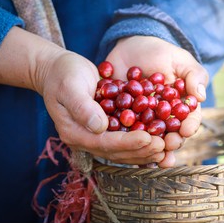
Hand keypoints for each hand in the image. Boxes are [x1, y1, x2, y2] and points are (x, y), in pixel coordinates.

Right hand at [39, 51, 166, 164]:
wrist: (58, 70)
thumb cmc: (63, 74)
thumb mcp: (70, 86)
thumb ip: (82, 107)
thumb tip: (99, 126)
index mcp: (74, 132)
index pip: (104, 142)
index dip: (128, 142)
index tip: (148, 138)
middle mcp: (85, 139)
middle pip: (116, 152)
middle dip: (141, 150)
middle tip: (163, 146)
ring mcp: (95, 136)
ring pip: (122, 151)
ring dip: (144, 151)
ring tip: (165, 148)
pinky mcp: (104, 130)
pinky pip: (124, 140)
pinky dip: (141, 144)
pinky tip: (158, 142)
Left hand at [106, 36, 208, 166]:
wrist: (131, 48)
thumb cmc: (162, 53)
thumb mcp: (180, 60)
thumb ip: (194, 75)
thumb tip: (200, 96)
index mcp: (181, 107)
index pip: (189, 120)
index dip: (189, 126)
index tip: (186, 130)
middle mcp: (164, 119)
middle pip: (170, 135)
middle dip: (170, 143)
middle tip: (168, 145)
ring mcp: (144, 122)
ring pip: (149, 140)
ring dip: (151, 150)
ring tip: (152, 156)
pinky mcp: (124, 121)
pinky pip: (126, 134)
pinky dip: (127, 144)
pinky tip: (127, 151)